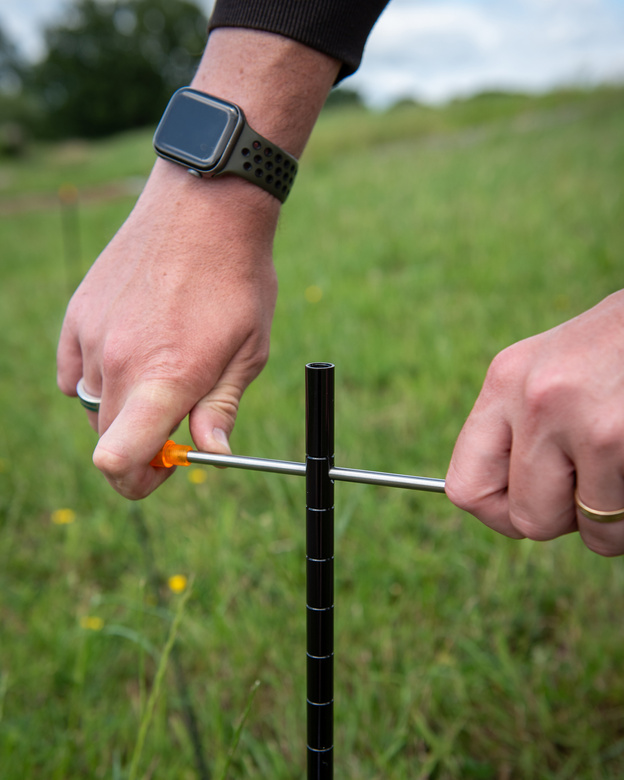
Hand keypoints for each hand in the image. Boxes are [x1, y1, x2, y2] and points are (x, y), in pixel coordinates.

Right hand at [57, 162, 278, 497]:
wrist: (205, 207)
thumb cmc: (237, 280)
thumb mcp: (248, 351)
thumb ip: (221, 408)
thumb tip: (210, 455)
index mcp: (167, 378)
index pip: (119, 460)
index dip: (138, 481)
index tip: (165, 468)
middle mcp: (119, 362)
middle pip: (107, 440)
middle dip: (138, 447)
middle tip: (173, 422)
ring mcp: (92, 336)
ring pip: (93, 405)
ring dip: (122, 407)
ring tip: (159, 370)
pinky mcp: (77, 315)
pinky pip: (74, 372)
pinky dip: (96, 378)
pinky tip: (129, 355)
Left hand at [445, 290, 623, 555]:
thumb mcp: (557, 366)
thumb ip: (528, 422)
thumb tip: (509, 500)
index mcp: (506, 379)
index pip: (466, 487)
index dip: (502, 512)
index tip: (536, 501)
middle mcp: (534, 399)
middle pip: (527, 519)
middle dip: (567, 519)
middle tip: (596, 484)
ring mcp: (581, 420)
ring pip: (590, 530)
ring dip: (616, 519)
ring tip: (623, 466)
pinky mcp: (619, 437)